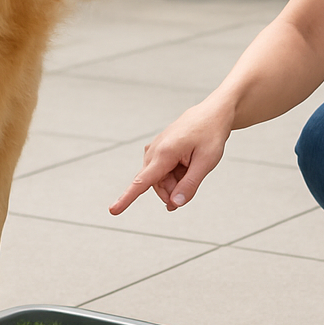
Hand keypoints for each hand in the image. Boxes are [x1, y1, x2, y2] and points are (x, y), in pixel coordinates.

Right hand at [109, 100, 232, 214]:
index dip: (127, 198)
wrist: (211, 114)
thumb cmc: (210, 135)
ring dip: (175, 181)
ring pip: (159, 179)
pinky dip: (174, 174)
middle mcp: (154, 151)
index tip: (113, 210)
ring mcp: (154, 149)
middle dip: (173, 191)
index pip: (142, 182)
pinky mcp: (158, 150)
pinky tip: (186, 165)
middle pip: (156, 185)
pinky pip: (162, 171)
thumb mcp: (206, 162)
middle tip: (192, 182)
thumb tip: (174, 204)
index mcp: (164, 153)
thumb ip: (190, 185)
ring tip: (192, 167)